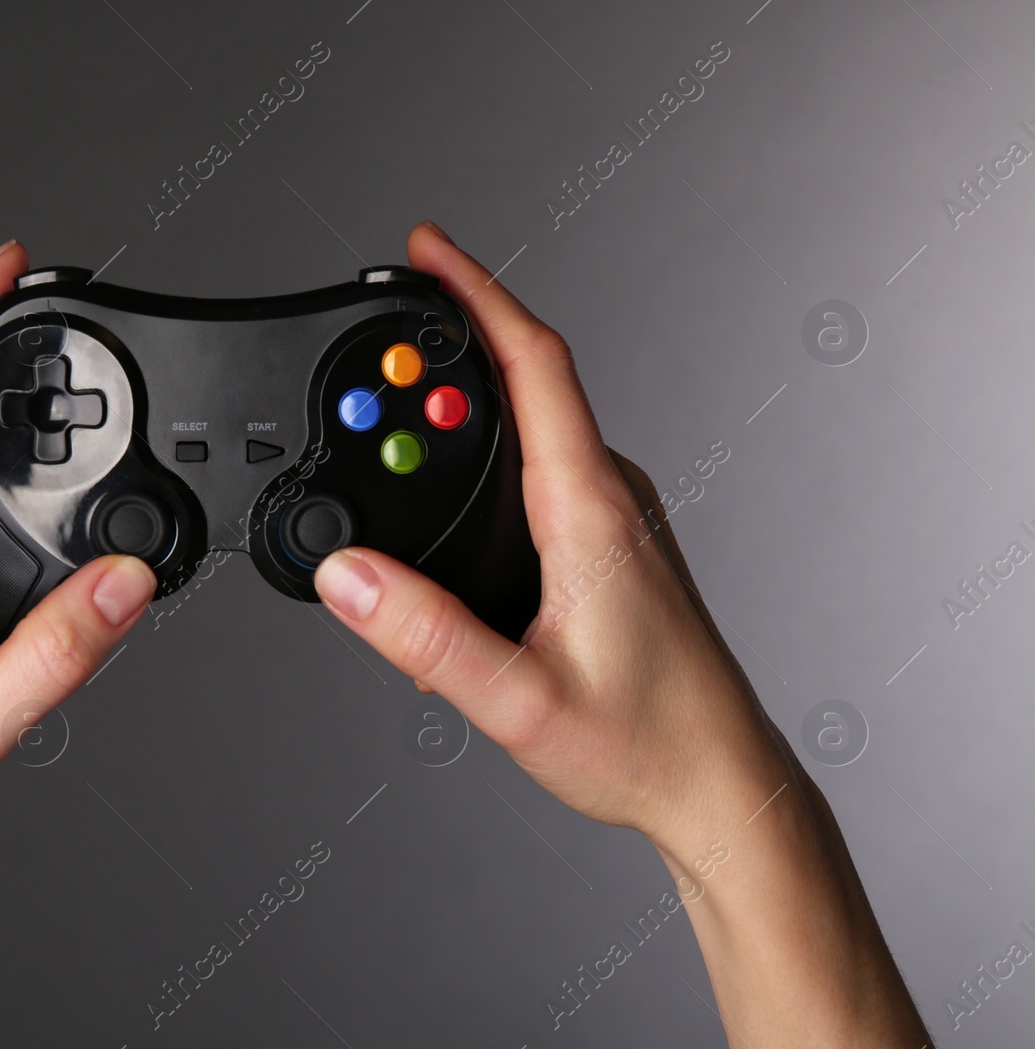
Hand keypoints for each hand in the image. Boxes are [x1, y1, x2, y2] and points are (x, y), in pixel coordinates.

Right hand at [312, 222, 936, 1048]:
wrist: (717, 782)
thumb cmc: (643, 742)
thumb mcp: (515, 700)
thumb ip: (424, 637)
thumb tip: (346, 573)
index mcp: (590, 511)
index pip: (533, 367)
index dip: (476, 294)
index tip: (426, 249)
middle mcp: (610, 497)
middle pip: (528, 379)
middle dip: (452, 334)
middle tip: (384, 319)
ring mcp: (616, 516)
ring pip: (536, 423)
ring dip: (470, 394)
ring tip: (401, 397)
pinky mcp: (612, 541)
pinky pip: (545, 463)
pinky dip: (491, 444)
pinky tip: (455, 478)